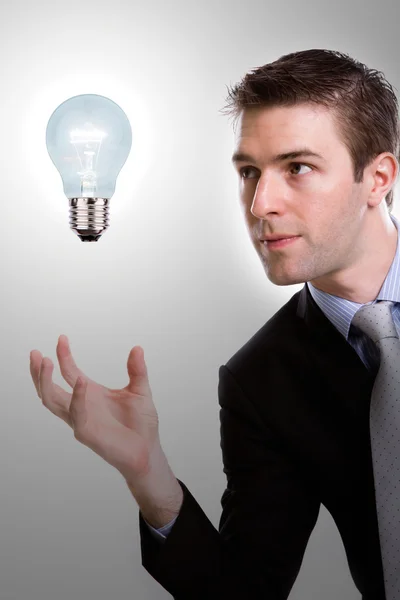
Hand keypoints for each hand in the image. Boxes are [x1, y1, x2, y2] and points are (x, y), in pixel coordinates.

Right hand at [30, 335, 163, 482]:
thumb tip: (137, 348)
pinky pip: (76, 414)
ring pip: (52, 401)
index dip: (64, 356)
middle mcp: (81, 406)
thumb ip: (137, 370)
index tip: (62, 338)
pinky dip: (77, 397)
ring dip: (46, 382)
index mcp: (90, 394)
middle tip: (36, 353)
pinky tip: (82, 382)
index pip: (69, 372)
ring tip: (47, 362)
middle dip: (39, 371)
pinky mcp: (86, 433)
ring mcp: (80, 420)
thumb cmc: (141, 424)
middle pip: (49, 388)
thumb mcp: (140, 390)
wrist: (148, 450)